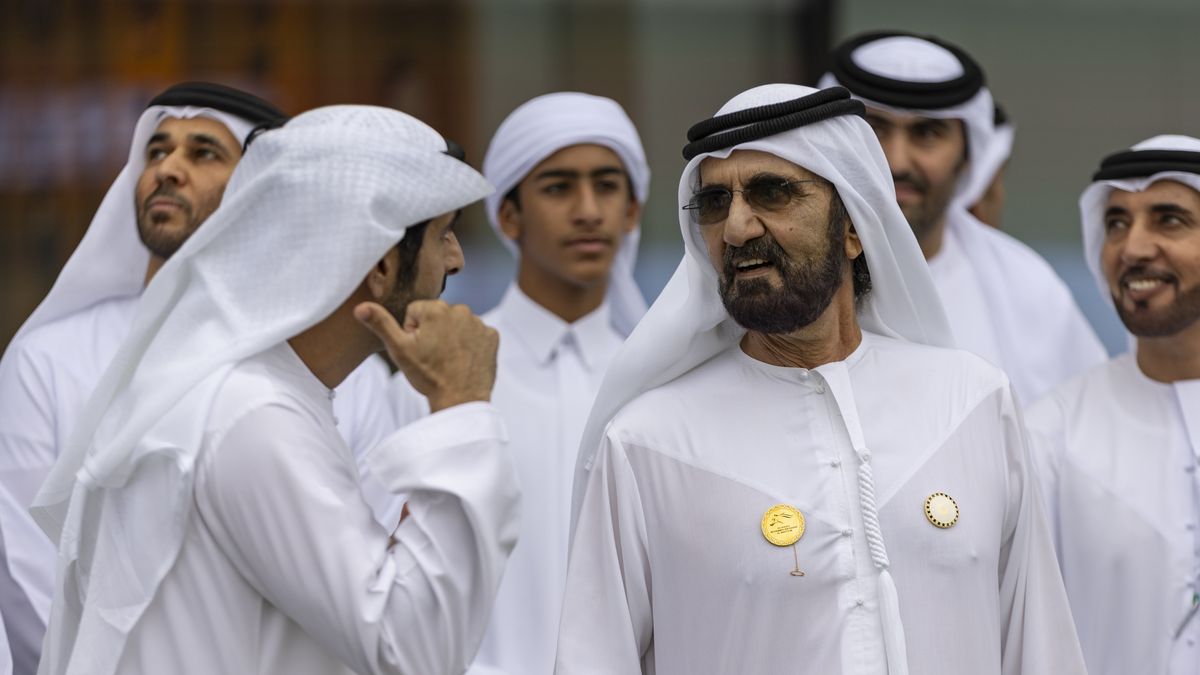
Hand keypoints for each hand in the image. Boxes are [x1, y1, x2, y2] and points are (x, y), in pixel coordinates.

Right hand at [354, 300, 497, 411]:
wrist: (460, 400)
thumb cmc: (428, 376)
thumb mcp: (399, 350)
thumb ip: (381, 324)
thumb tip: (360, 307)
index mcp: (435, 309)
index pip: (415, 312)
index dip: (412, 332)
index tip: (419, 349)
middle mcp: (460, 310)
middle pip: (438, 316)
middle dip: (433, 332)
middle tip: (433, 356)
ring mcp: (479, 323)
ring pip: (457, 324)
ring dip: (452, 337)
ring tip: (448, 360)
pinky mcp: (492, 336)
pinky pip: (476, 334)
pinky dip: (470, 345)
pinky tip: (464, 360)